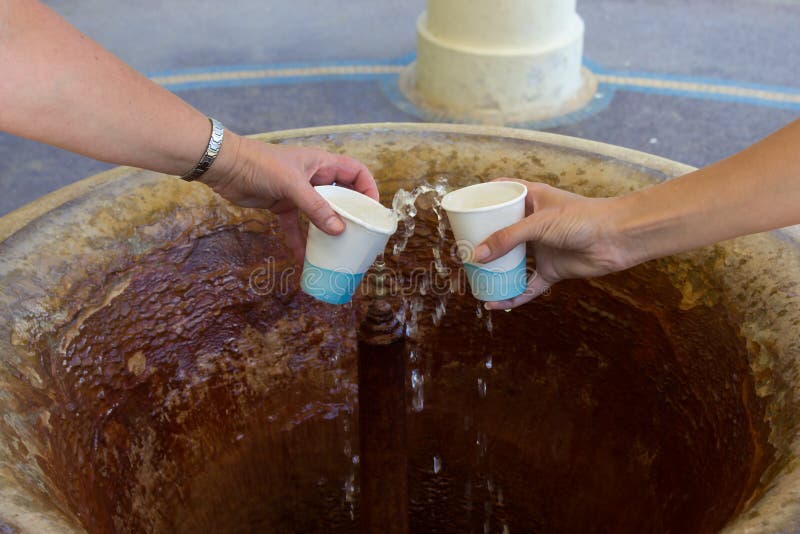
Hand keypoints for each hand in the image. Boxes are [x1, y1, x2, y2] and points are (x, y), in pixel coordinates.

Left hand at [202, 135, 378, 260]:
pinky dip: (300, 241)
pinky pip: (297, 226)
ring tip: (338, 250)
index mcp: (322, 164)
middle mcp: (314, 177)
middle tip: (360, 235)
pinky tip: (304, 259)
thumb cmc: (260, 165)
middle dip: (351, 215)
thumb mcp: (292, 185)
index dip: (368, 188)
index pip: (356, 172)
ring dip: (327, 231)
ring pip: (320, 213)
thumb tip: (338, 230)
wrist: (225, 166)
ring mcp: (298, 192)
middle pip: (341, 196)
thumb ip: (316, 207)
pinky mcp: (282, 205)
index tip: (372, 210)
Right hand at [473, 179, 636, 309]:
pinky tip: (495, 302)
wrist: (618, 238)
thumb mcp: (538, 223)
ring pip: (513, 260)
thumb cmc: (582, 218)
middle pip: (503, 231)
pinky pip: (527, 286)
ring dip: (495, 270)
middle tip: (461, 249)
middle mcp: (535, 223)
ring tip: (473, 277)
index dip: (484, 198)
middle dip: (483, 241)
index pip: (502, 194)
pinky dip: (512, 295)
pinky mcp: (552, 270)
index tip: (464, 207)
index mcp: (532, 200)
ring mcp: (543, 247)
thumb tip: (476, 256)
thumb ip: (506, 239)